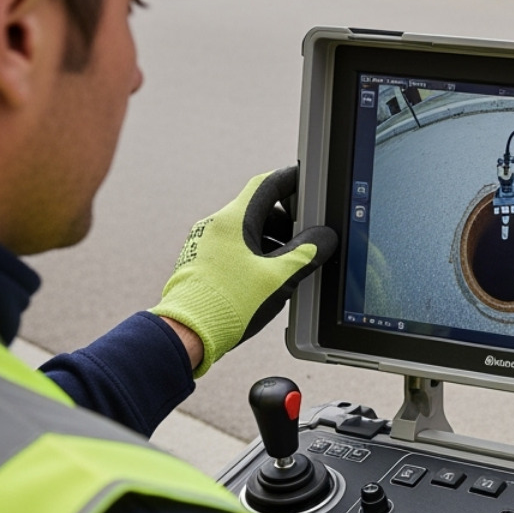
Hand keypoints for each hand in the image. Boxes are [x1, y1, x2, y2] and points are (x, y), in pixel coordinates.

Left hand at [150, 167, 335, 376]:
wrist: (188, 332)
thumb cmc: (228, 304)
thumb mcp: (279, 277)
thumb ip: (307, 253)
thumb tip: (325, 238)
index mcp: (233, 220)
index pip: (268, 185)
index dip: (293, 180)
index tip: (309, 183)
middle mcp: (216, 226)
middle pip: (260, 210)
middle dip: (289, 222)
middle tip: (310, 236)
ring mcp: (207, 244)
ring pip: (249, 231)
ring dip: (274, 242)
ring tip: (292, 265)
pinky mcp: (203, 262)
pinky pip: (236, 249)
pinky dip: (258, 255)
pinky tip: (270, 278)